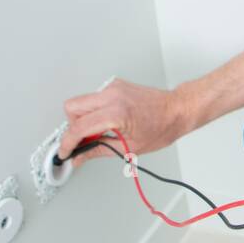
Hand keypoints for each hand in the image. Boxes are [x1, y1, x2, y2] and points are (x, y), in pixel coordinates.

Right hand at [57, 78, 192, 163]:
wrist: (178, 109)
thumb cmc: (162, 127)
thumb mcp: (130, 147)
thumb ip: (99, 151)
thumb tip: (80, 157)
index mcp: (116, 113)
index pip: (79, 127)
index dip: (67, 142)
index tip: (65, 152)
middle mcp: (112, 95)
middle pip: (72, 107)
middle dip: (73, 125)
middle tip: (84, 140)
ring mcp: (114, 88)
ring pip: (82, 101)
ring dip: (84, 118)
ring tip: (101, 132)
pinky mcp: (116, 85)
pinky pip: (95, 98)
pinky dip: (95, 110)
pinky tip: (109, 121)